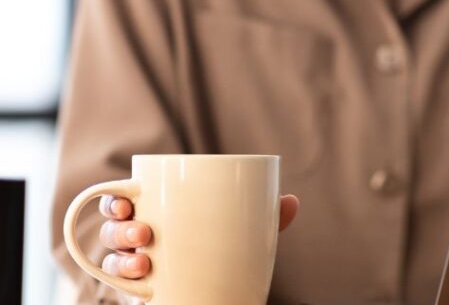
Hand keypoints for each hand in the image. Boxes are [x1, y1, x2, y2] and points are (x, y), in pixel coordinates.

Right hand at [98, 193, 300, 278]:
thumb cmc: (224, 247)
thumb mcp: (243, 230)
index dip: (115, 199)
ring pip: (112, 261)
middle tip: (145, 234)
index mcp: (157, 213)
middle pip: (112, 230)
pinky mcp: (140, 294)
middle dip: (121, 230)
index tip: (127, 200)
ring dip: (122, 262)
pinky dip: (126, 289)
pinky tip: (143, 286)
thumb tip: (291, 202)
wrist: (221, 292)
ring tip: (144, 264)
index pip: (122, 200)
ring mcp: (136, 268)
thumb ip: (263, 216)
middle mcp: (139, 240)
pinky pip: (120, 293)